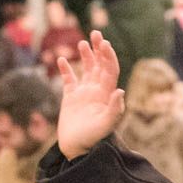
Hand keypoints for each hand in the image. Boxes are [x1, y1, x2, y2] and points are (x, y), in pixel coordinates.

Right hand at [56, 31, 125, 158]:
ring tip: (83, 42)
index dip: (108, 56)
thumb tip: (120, 90)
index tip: (104, 43)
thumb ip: (114, 109)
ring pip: (86, 69)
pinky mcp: (71, 98)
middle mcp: (97, 91)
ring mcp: (84, 93)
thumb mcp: (105, 125)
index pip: (109, 70)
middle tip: (96, 33)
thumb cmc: (93, 139)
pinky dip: (66, 69)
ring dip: (86, 55)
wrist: (78, 149)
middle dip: (98, 49)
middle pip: (99, 65)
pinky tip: (62, 60)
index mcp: (106, 94)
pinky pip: (69, 80)